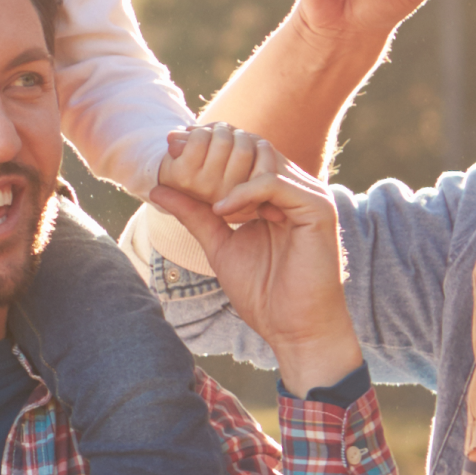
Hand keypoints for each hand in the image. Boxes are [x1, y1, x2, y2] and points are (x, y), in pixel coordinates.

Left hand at [148, 130, 361, 393]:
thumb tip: (157, 189)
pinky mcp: (318, 209)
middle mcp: (297, 190)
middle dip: (214, 148)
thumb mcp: (219, 246)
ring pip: (265, 158)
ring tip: (212, 206)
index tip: (171, 146)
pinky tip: (225, 211)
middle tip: (176, 150)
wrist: (294, 328)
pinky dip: (245, 192)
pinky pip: (275, 183)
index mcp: (278, 195)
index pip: (245, 152)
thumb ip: (195, 215)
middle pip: (255, 145)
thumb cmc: (264, 294)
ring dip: (230, 175)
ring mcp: (311, 197)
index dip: (209, 145)